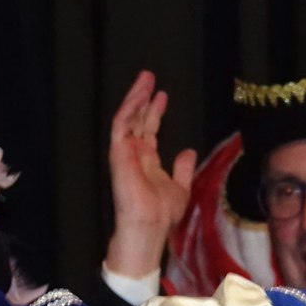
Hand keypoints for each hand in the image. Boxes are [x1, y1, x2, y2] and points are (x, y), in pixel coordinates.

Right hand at [104, 71, 197, 278]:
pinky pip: (121, 126)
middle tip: (149, 77)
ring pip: (126, 118)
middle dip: (143, 99)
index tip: (162, 96)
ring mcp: (124, 153)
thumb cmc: (162, 214)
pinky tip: (138, 96)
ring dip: (135, 98)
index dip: (155, 112)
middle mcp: (134, 154)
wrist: (149, 227)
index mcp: (147, 161)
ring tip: (145, 79)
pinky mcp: (118, 153)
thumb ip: (183, 169)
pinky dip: (129, 109)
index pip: (149, 131)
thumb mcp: (180, 187)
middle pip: (137, 120)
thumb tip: (187, 151)